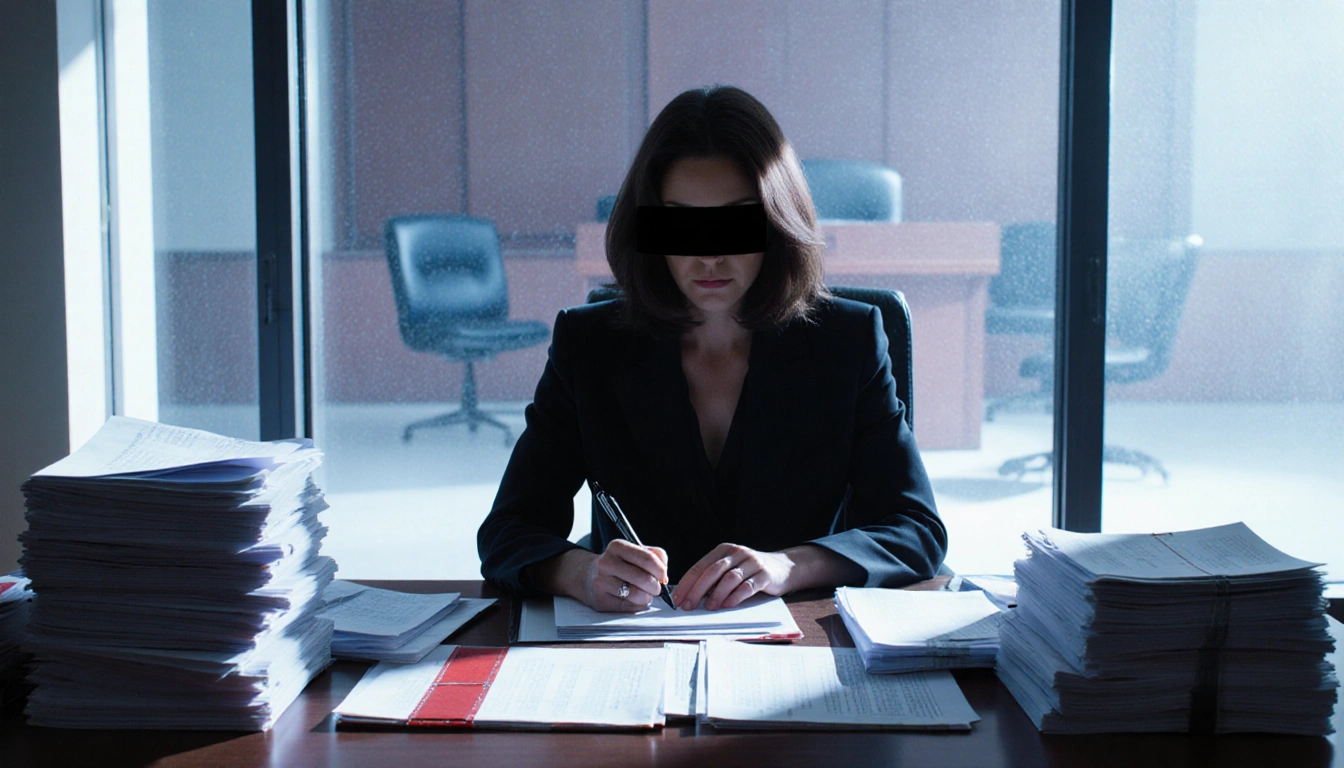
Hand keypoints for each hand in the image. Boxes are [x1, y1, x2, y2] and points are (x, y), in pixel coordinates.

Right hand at [580, 539, 668, 612]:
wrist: (587, 576)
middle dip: (656, 587)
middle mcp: (606, 563)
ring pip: (636, 595)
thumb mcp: (633, 551)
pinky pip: (628, 607)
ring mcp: (601, 582)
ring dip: (647, 597)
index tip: (663, 576)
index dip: (661, 570)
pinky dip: (636, 605)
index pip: (647, 558)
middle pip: (643, 578)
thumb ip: (654, 556)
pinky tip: (633, 600)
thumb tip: (664, 575)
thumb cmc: (617, 564)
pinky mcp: (600, 600)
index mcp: (617, 547)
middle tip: (655, 588)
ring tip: (644, 594)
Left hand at [672, 543, 791, 610]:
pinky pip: (748, 586)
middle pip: (713, 571)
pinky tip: (728, 605)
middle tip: (688, 605)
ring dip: (717, 594)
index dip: (687, 583)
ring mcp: (752, 563)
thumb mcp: (731, 568)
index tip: (677, 599)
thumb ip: (714, 578)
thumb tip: (689, 596)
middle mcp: (737, 553)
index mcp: (724, 550)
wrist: (784, 568)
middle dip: (697, 590)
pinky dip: (736, 596)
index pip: (701, 566)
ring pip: (730, 578)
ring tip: (708, 607)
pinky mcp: (765, 575)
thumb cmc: (751, 572)